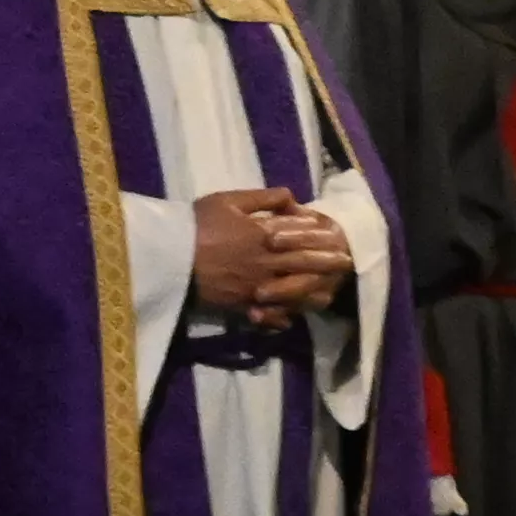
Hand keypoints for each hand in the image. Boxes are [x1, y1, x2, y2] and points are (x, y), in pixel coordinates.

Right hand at [189, 187, 351, 317]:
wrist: (168, 258)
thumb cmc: (197, 225)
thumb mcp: (228, 201)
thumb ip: (263, 198)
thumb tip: (292, 199)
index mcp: (264, 236)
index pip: (302, 237)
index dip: (322, 238)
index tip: (339, 237)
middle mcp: (266, 264)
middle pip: (304, 265)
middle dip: (328, 264)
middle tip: (346, 263)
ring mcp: (256, 288)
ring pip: (294, 292)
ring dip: (314, 292)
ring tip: (329, 292)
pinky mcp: (242, 306)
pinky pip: (271, 314)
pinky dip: (285, 317)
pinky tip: (294, 317)